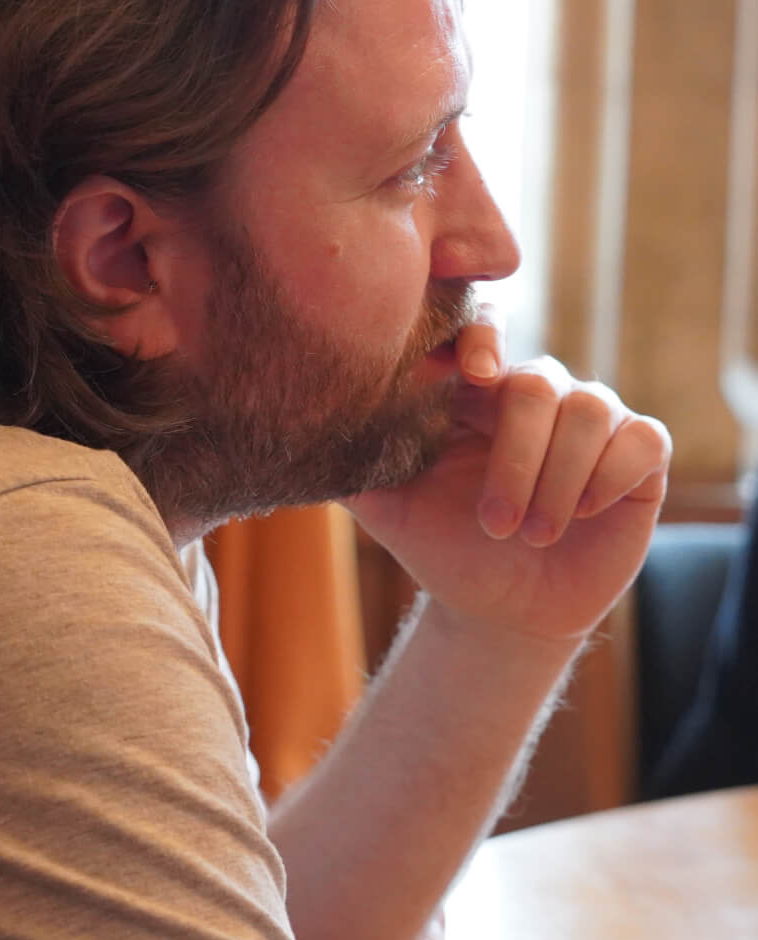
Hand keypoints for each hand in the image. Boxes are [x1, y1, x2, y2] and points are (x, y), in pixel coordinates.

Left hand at [345, 309, 671, 644]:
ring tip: (532, 534)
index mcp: (472, 390)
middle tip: (494, 523)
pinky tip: (583, 513)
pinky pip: (642, 438)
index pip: (483, 329)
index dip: (484, 336)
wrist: (497, 610)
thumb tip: (296, 425)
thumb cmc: (439, 544)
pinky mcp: (638, 454)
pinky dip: (610, 475)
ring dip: (557, 480)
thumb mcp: (385, 504)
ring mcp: (590, 418)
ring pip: (588, 410)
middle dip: (515, 457)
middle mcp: (533, 391)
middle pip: (535, 383)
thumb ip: (349, 459)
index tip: (475, 373)